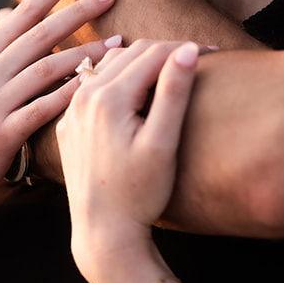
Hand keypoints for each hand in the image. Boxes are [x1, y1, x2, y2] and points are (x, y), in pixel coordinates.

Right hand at [0, 0, 117, 217]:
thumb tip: (11, 15)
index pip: (22, 13)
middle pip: (40, 34)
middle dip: (78, 10)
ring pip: (47, 69)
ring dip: (86, 54)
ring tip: (118, 42)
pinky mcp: (2, 133)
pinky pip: (44, 108)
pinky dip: (71, 94)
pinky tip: (98, 85)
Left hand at [61, 38, 200, 279]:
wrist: (103, 233)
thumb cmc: (139, 193)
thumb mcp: (162, 143)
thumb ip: (174, 92)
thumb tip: (187, 49)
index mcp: (109, 98)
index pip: (153, 53)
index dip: (186, 50)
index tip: (214, 53)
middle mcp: (84, 97)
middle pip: (130, 53)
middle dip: (166, 51)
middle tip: (198, 58)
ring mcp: (72, 111)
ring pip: (109, 65)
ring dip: (140, 60)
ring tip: (170, 68)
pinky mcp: (69, 125)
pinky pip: (92, 86)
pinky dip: (117, 77)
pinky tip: (135, 87)